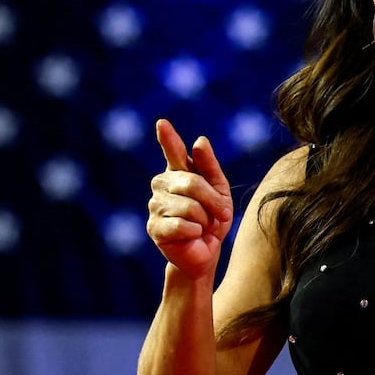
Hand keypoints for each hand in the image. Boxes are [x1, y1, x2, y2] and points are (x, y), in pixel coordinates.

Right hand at [147, 119, 234, 278]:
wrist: (206, 252)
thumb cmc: (213, 219)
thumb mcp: (220, 191)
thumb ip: (210, 166)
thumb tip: (199, 140)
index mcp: (179, 172)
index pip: (174, 151)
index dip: (168, 138)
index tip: (162, 123)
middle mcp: (162, 184)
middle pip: (192, 183)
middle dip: (213, 201)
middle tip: (221, 213)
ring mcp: (155, 205)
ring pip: (190, 207)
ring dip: (205, 220)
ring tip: (203, 226)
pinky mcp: (154, 227)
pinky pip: (183, 225)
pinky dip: (195, 232)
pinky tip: (193, 235)